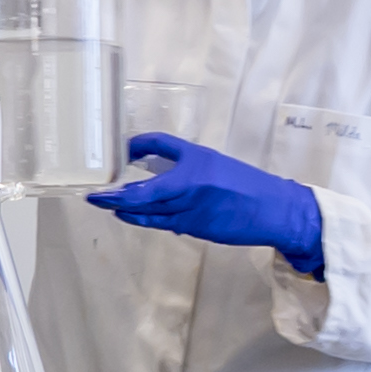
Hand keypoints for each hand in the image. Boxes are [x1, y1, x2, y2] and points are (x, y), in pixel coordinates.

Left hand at [89, 132, 325, 273]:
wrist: (275, 210)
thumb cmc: (247, 185)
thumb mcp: (217, 163)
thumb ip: (186, 165)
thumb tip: (154, 169)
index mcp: (198, 160)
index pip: (161, 144)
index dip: (137, 144)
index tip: (123, 148)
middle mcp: (192, 182)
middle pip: (145, 189)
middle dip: (117, 194)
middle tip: (95, 194)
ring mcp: (192, 208)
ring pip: (150, 210)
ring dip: (125, 208)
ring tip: (105, 204)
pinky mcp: (196, 227)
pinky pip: (163, 223)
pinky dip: (144, 219)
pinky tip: (129, 215)